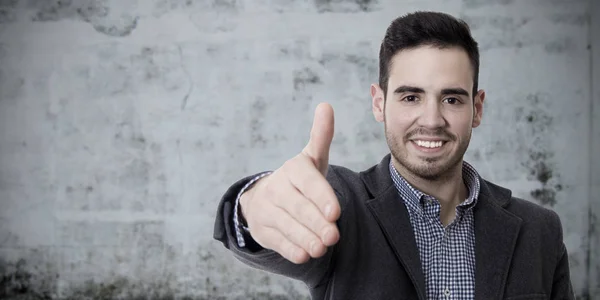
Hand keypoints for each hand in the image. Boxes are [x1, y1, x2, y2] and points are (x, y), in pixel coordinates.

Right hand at [240, 103, 340, 263]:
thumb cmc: (300, 179)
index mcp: (293, 169)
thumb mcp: (311, 158)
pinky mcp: (263, 229)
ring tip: (323, 248)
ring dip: (306, 238)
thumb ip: (321, 136)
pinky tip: (305, 254)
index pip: (307, 182)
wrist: (266, 198)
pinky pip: (277, 240)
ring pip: (288, 226)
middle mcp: (277, 188)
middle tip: (334, 236)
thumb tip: (326, 106)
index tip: (336, 212)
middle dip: (317, 223)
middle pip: (298, 207)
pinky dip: (291, 249)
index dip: (321, 197)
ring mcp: (267, 210)